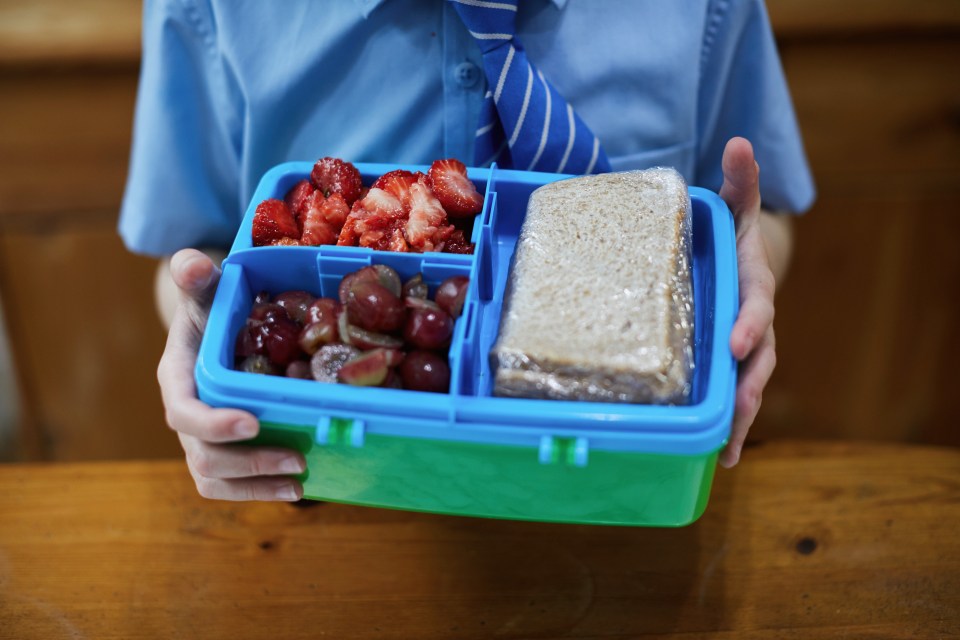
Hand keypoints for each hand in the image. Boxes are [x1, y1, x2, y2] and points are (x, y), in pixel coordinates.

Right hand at [156, 249, 305, 499]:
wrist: (213, 330)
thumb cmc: (212, 309)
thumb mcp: (206, 292)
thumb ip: (198, 278)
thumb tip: (191, 262)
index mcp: (177, 378)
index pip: (184, 411)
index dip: (213, 423)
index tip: (252, 423)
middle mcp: (185, 415)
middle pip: (203, 456)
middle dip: (248, 463)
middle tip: (296, 458)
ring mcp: (202, 438)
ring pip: (215, 479)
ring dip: (256, 487)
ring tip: (300, 482)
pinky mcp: (222, 451)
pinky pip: (230, 484)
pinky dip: (260, 491)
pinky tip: (297, 488)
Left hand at [718, 137, 778, 467]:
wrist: (739, 262)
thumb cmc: (730, 237)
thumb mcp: (733, 208)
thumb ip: (738, 182)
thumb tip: (739, 140)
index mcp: (753, 287)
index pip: (756, 307)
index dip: (749, 324)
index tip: (736, 342)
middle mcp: (755, 323)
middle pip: (758, 360)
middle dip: (748, 387)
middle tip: (738, 415)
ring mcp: (745, 350)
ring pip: (749, 387)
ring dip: (741, 420)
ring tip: (729, 452)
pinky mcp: (730, 367)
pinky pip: (733, 398)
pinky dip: (730, 427)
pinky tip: (719, 458)